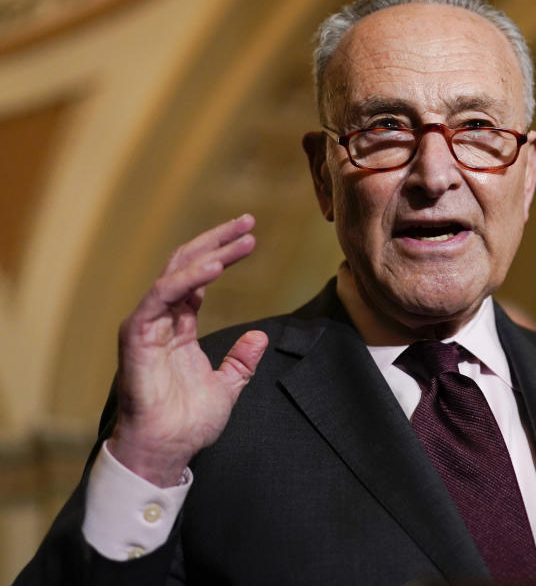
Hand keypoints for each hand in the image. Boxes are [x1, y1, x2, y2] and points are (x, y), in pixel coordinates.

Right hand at [107, 215, 268, 486]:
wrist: (166, 451)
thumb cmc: (188, 423)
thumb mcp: (227, 387)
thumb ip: (241, 361)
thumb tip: (260, 337)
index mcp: (179, 328)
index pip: (200, 278)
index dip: (223, 254)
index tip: (251, 237)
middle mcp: (161, 320)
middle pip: (187, 265)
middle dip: (217, 240)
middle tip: (248, 221)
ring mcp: (147, 325)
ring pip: (176, 274)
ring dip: (210, 252)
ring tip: (243, 239)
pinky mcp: (137, 335)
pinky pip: (162, 296)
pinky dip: (188, 278)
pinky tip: (215, 266)